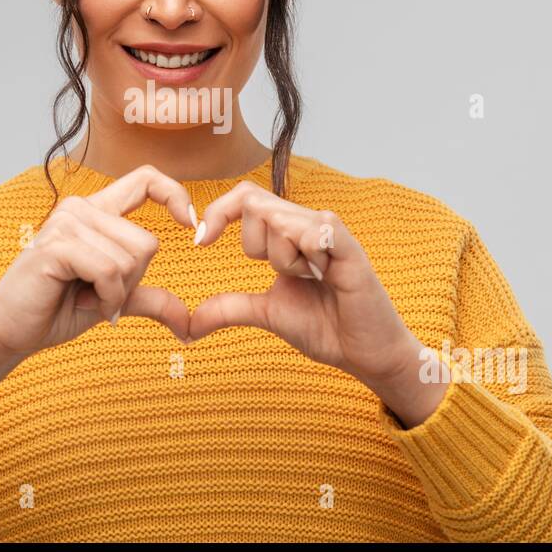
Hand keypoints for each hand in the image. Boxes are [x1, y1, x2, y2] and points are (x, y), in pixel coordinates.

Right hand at [0, 164, 196, 361]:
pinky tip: (84, 303)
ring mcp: (67, 223)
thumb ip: (149, 298)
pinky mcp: (57, 246)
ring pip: (130, 259)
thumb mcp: (113, 300)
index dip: (175, 195)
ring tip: (85, 297)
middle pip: (147, 242)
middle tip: (98, 293)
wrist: (10, 331)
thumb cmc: (56, 310)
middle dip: (133, 280)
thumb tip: (188, 322)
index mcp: (96, 211)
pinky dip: (106, 298)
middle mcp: (81, 208)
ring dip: (116, 293)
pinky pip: (109, 272)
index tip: (191, 225)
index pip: (145, 179)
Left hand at [187, 181, 419, 392]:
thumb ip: (230, 308)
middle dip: (255, 246)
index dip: (218, 212)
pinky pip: (316, 232)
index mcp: (288, 232)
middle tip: (288, 275)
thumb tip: (187, 324)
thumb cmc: (325, 326)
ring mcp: (330, 232)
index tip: (200, 241)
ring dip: (284, 259)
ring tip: (313, 279)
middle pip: (255, 204)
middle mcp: (308, 223)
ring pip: (280, 219)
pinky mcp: (350, 247)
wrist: (364, 354)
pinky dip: (309, 256)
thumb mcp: (267, 313)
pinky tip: (326, 276)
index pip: (245, 198)